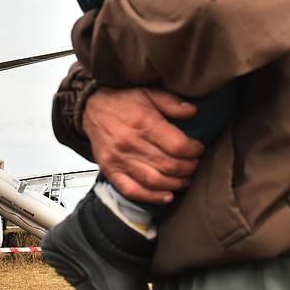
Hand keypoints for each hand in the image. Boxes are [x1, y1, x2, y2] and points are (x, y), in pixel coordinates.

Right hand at [82, 87, 203, 203]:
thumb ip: (171, 102)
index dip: (194, 150)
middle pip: (169, 165)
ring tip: (186, 179)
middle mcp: (130, 143)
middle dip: (188, 168)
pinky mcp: (110, 170)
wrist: (90, 107)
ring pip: (155, 180)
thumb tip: (193, 111)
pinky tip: (167, 196)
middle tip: (195, 165)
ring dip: (176, 183)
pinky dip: (152, 197)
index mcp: (143, 122)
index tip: (199, 149)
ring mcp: (119, 159)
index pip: (177, 146)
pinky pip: (132, 190)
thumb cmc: (122, 100)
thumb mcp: (148, 92)